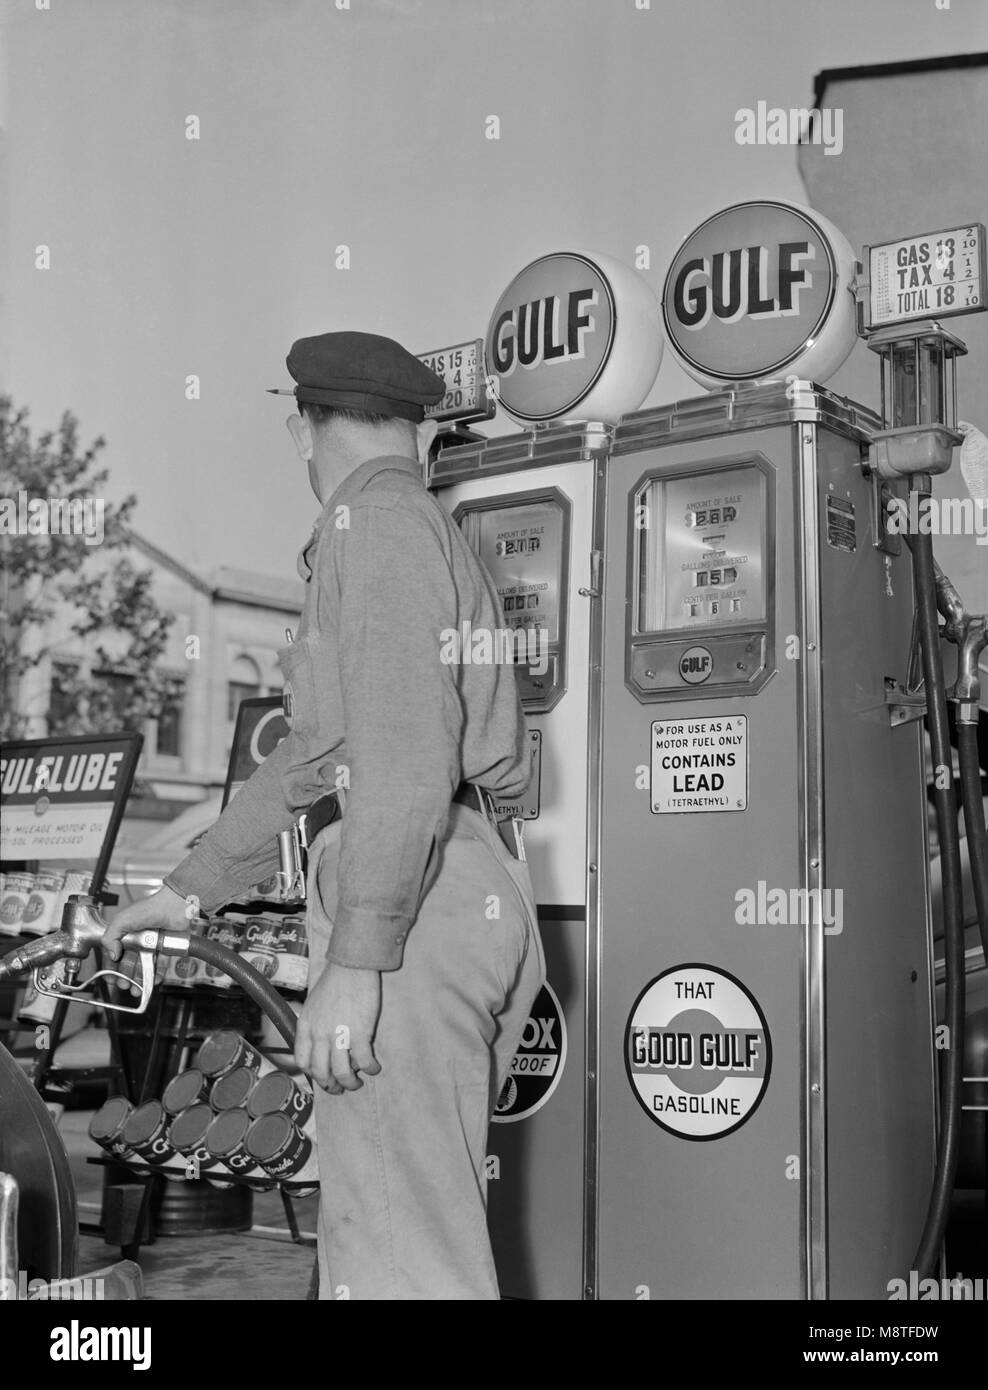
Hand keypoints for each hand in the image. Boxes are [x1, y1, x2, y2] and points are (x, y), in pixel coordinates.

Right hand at [101, 886, 192, 994]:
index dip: (111, 967)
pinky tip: (153, 981)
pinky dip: (157, 974)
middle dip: (125, 977)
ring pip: (144, 965)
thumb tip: (112, 955)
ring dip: (139, 979)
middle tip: (124, 986)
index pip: (114, 953)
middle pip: (129, 962)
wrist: (174, 905)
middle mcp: (137, 939)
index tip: (110, 978)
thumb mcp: (121, 920)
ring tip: (137, 990)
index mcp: (124, 933)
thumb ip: (110, 937)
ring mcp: (151, 944)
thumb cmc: (149, 908)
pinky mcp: (165, 947)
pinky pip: (160, 964)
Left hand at [295, 962, 381, 1093]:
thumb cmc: (335, 981)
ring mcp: (339, 1035)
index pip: (302, 1060)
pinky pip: (364, 1061)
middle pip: (320, 1072)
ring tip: (356, 1084)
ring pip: (341, 1073)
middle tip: (338, 1088)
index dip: (312, 1074)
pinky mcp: (360, 1033)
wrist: (352, 967)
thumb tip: (323, 1043)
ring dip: (349, 1084)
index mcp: (306, 1026)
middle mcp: (319, 1034)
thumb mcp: (314, 1004)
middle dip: (329, 1086)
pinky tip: (374, 1068)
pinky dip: (370, 1069)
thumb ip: (314, 1024)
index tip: (321, 1076)